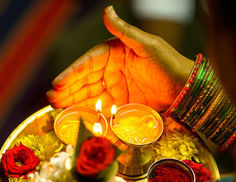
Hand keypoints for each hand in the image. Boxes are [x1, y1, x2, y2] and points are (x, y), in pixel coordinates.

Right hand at [47, 5, 193, 114]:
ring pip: (86, 96)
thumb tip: (107, 10)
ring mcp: (112, 89)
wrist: (184, 89)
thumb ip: (124, 30)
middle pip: (82, 81)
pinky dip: (85, 114)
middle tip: (51, 99)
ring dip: (70, 102)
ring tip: (55, 108)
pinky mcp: (118, 105)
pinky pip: (98, 109)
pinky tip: (72, 117)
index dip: (71, 73)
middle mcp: (109, 70)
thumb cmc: (168, 63)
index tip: (58, 83)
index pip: (87, 63)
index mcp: (112, 53)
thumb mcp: (146, 45)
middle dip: (66, 91)